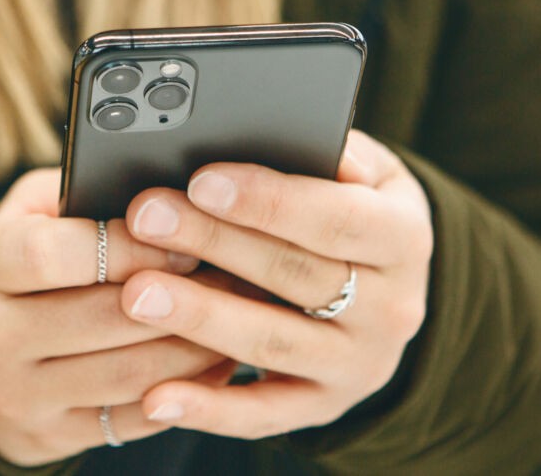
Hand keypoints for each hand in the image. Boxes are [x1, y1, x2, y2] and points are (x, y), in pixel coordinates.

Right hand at [0, 169, 236, 465]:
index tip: (179, 239)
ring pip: (128, 374)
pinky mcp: (49, 436)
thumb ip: (79, 194)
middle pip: (103, 317)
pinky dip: (185, 392)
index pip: (52, 254)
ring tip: (236, 316)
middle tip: (233, 275)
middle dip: (181, 296)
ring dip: (195, 346)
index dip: (126, 245)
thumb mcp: (26, 216)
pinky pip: (133, 419)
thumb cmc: (16, 269)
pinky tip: (216, 364)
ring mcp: (18, 395)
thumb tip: (163, 190)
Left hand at [118, 130, 432, 437]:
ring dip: (201, 318)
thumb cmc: (353, 210)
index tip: (201, 180)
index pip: (336, 217)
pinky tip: (155, 398)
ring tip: (135, 294)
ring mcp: (360, 365)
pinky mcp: (324, 406)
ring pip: (273, 341)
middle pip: (294, 275)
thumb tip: (271, 126)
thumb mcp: (364, 172)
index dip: (268, 200)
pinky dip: (208, 410)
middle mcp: (393, 308)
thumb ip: (328, 151)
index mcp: (405, 238)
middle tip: (145, 218)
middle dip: (214, 242)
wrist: (388, 292)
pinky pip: (264, 414)